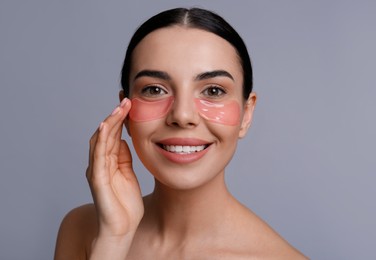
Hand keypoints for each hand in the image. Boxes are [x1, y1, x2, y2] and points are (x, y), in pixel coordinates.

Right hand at [86, 98, 143, 256]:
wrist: (122, 228)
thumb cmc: (125, 204)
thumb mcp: (128, 174)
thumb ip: (123, 157)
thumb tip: (122, 139)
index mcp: (108, 162)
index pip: (112, 135)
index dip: (119, 119)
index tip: (130, 104)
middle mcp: (100, 163)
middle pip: (105, 134)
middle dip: (115, 116)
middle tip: (127, 101)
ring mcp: (97, 170)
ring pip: (100, 141)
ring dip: (109, 122)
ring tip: (120, 108)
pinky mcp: (97, 179)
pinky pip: (98, 156)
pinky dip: (102, 140)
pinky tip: (107, 127)